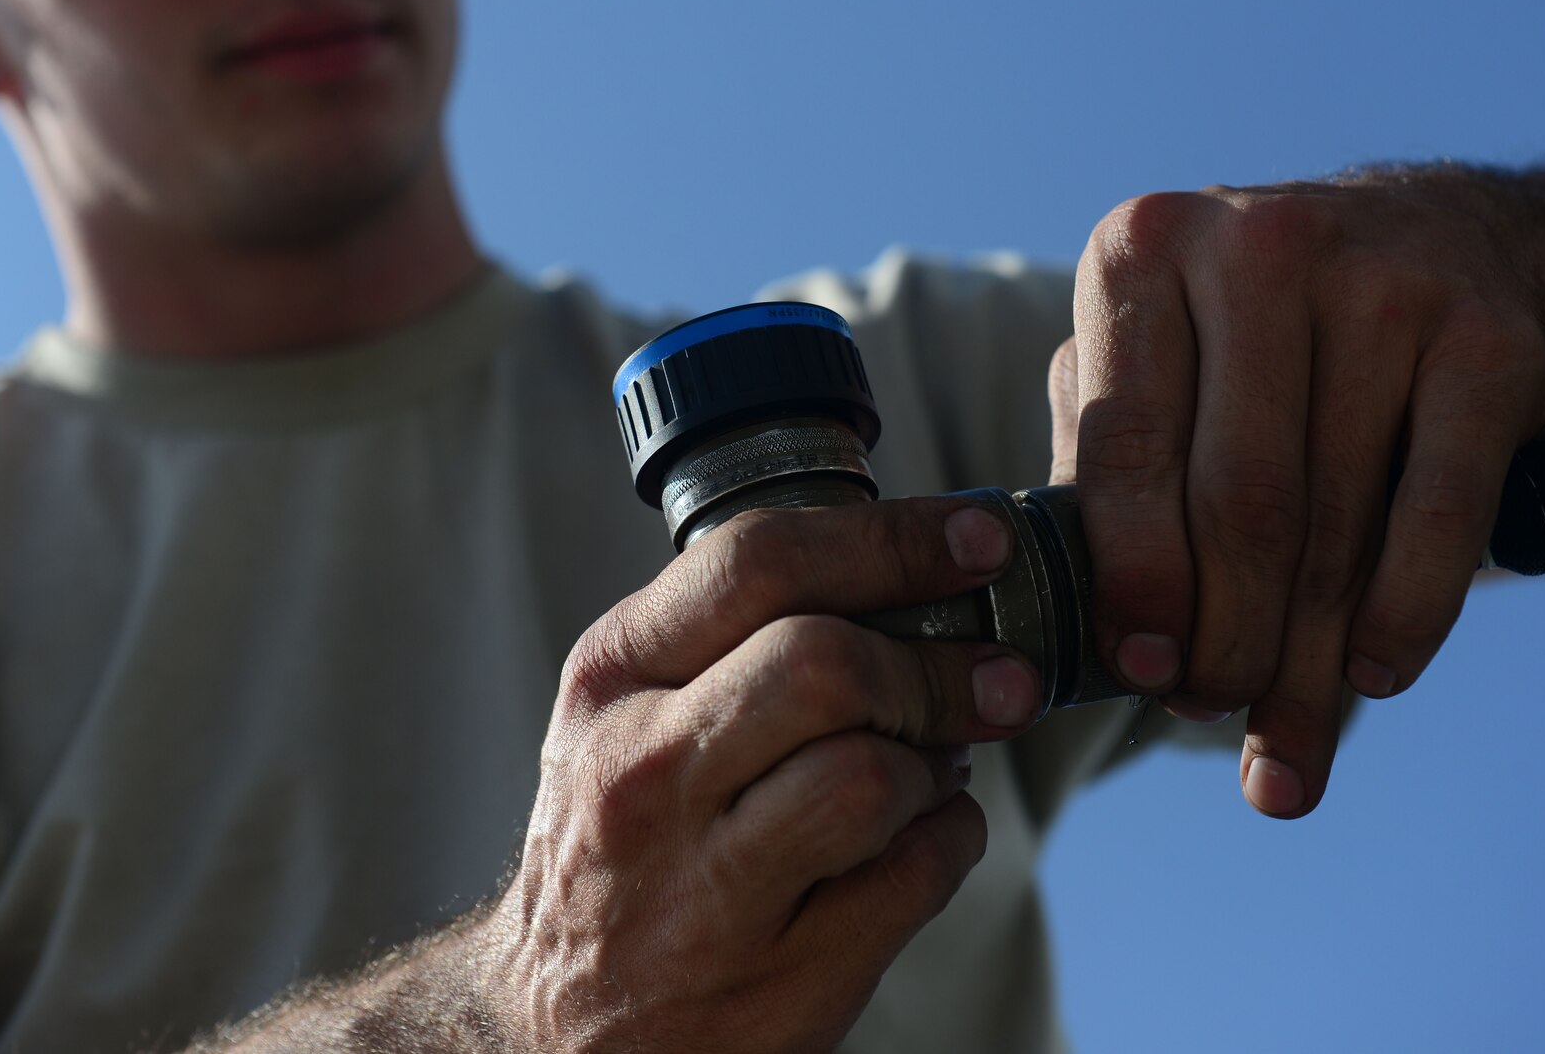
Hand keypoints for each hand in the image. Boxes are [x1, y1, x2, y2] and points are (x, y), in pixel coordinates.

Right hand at [475, 498, 1040, 1052]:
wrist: (550, 1027)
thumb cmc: (617, 844)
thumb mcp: (625, 715)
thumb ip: (733, 636)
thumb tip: (910, 575)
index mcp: (613, 680)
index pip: (756, 565)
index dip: (890, 541)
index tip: (976, 541)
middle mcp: (644, 776)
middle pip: (824, 666)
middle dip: (935, 665)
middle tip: (994, 673)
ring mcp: (706, 888)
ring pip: (873, 777)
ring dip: (941, 759)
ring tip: (934, 761)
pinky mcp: (779, 981)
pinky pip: (916, 876)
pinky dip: (952, 837)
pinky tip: (923, 832)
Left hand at [1047, 168, 1544, 817]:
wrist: (1455, 236)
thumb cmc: (1262, 329)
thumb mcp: (1160, 354)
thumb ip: (1103, 469)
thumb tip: (1091, 633)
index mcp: (1142, 251)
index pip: (1125, 448)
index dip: (1131, 579)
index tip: (1135, 673)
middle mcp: (1257, 249)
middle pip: (1235, 501)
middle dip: (1221, 635)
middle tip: (1209, 708)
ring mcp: (1384, 285)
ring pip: (1332, 523)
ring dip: (1305, 657)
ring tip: (1282, 738)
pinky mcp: (1489, 341)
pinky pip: (1438, 515)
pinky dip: (1404, 613)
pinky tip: (1375, 676)